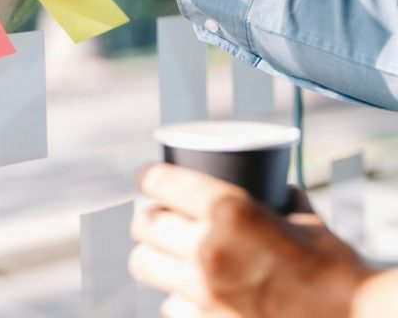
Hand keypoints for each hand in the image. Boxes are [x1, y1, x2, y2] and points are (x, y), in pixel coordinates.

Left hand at [130, 163, 372, 317]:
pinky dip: (176, 299)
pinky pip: (170, 306)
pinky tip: (190, 296)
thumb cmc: (337, 271)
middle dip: (147, 218)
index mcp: (228, 212)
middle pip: (144, 224)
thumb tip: (276, 185)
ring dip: (153, 256)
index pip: (162, 182)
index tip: (147, 178)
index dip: (149, 177)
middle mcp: (208, 249)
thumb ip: (279, 199)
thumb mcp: (305, 221)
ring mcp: (204, 294)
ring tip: (165, 254)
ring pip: (144, 265)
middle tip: (157, 217)